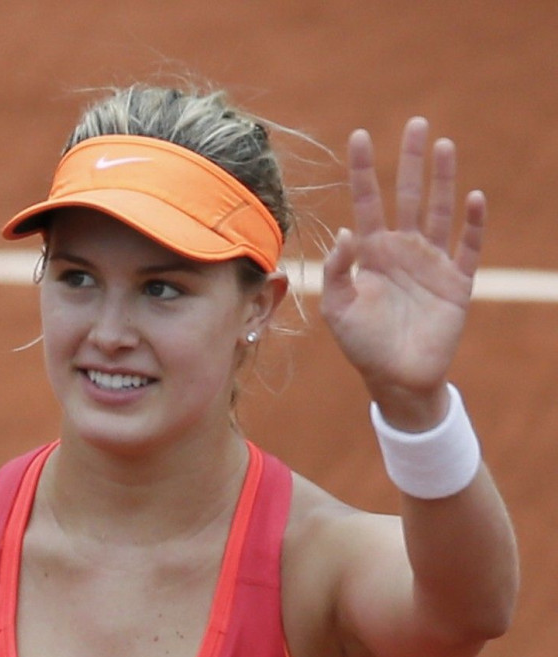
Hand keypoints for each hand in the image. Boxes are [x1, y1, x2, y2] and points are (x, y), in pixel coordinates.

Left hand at [320, 117, 485, 427]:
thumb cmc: (363, 345)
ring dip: (443, 180)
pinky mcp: (456, 283)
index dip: (363, 171)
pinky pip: (467, 247)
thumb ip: (337, 270)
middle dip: (411, 161)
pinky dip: (472, 223)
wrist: (397, 379)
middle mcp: (403, 251)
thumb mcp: (337, 309)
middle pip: (409, 195)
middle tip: (416, 124)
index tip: (360, 136)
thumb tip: (344, 230)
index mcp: (372, 253)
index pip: (367, 202)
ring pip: (439, 211)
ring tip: (444, 145)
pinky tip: (474, 197)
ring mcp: (431, 264)